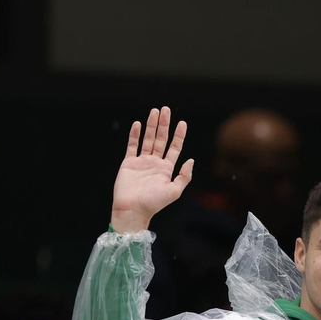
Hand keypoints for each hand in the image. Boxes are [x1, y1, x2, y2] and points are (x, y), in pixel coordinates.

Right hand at [110, 106, 193, 233]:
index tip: (182, 123)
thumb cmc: (154, 203)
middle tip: (165, 109)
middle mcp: (154, 163)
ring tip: (154, 111)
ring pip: (147, 139)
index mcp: (166, 169)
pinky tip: (138, 124)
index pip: (174, 148)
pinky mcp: (128, 163)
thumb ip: (184, 176)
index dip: (179, 135)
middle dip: (164, 124)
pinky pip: (132, 146)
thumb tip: (191, 160)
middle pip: (161, 139)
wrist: (132, 210)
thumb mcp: (174, 191)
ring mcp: (141, 162)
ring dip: (151, 125)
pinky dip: (134, 135)